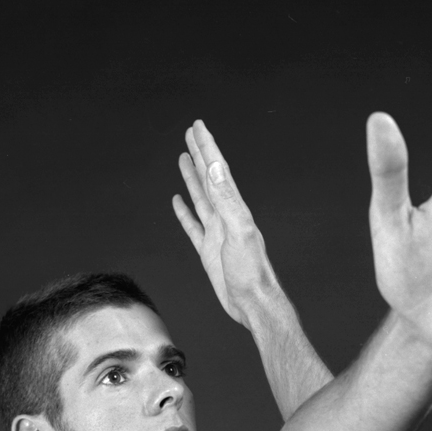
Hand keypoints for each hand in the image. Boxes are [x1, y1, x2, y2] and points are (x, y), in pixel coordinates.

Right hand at [172, 121, 281, 327]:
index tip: (198, 126)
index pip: (218, 171)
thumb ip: (227, 201)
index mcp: (234, 209)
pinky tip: (178, 202)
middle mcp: (226, 217)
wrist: (253, 303)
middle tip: (191, 132)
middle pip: (209, 179)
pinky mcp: (209, 251)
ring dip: (192, 178)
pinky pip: (193, 226)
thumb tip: (215, 170)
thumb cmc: (251, 272)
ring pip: (201, 199)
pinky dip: (184, 212)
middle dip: (200, 154)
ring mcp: (217, 234)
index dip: (208, 147)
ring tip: (184, 158)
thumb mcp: (239, 231)